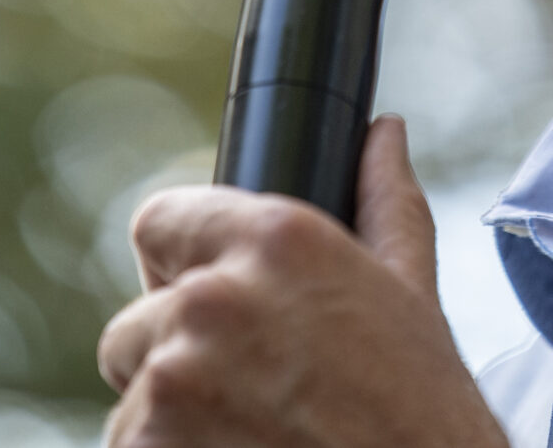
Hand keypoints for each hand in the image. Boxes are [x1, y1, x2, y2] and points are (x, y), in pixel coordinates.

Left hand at [98, 116, 509, 447]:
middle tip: (250, 394)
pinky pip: (129, 447)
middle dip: (177, 356)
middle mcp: (213, 300)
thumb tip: (382, 135)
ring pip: (133, 396)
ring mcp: (172, 382)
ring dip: (172, 420)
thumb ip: (383, 202)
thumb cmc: (423, 413)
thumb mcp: (411, 295)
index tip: (207, 304)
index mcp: (274, 242)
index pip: (157, 221)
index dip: (177, 264)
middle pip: (137, 322)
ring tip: (253, 436)